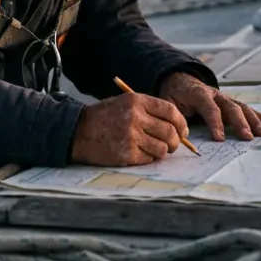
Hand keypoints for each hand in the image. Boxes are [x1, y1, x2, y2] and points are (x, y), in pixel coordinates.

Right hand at [69, 92, 188, 166]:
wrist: (77, 131)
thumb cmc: (103, 117)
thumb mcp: (125, 103)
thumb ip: (149, 111)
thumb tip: (176, 127)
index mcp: (137, 101)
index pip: (171, 111)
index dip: (181, 123)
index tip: (183, 131)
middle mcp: (135, 117)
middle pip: (170, 131)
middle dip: (176, 141)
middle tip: (173, 145)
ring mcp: (131, 136)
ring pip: (162, 148)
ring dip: (163, 151)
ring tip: (155, 150)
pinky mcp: (126, 153)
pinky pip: (149, 158)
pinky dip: (149, 158)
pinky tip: (141, 154)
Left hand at [158, 72, 260, 141]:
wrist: (180, 81)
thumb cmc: (174, 96)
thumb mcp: (168, 104)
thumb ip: (174, 118)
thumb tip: (181, 136)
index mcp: (198, 94)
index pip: (209, 108)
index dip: (215, 123)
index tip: (220, 139)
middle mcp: (215, 94)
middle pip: (230, 107)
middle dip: (240, 123)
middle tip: (247, 137)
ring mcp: (225, 98)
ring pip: (242, 107)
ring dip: (254, 120)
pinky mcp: (231, 103)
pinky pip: (246, 109)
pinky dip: (259, 116)